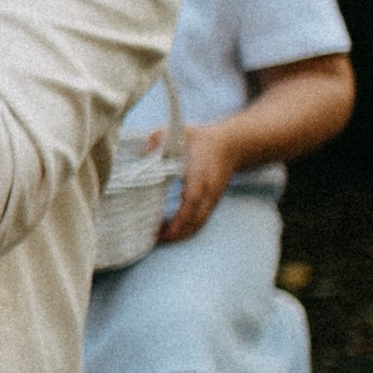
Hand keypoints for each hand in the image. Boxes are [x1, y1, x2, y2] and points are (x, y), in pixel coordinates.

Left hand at [158, 122, 235, 244]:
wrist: (231, 145)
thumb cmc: (200, 140)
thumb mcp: (178, 132)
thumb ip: (158, 139)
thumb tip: (142, 153)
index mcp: (200, 175)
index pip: (191, 201)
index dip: (179, 218)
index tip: (165, 231)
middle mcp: (208, 191)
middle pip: (195, 221)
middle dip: (175, 234)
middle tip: (152, 240)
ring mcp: (212, 199)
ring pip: (198, 224)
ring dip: (179, 234)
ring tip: (157, 238)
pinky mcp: (212, 203)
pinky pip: (199, 221)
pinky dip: (185, 229)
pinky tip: (168, 231)